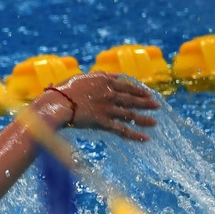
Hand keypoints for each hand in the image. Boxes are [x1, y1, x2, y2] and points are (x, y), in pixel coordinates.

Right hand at [45, 72, 160, 140]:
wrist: (57, 103)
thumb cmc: (64, 90)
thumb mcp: (84, 77)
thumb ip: (101, 76)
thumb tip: (115, 76)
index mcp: (105, 82)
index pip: (127, 86)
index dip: (138, 90)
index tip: (147, 93)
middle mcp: (109, 94)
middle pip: (132, 99)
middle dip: (146, 103)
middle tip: (157, 106)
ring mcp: (107, 108)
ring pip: (130, 114)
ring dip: (144, 118)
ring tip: (155, 122)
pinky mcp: (102, 122)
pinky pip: (121, 129)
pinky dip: (134, 134)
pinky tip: (145, 138)